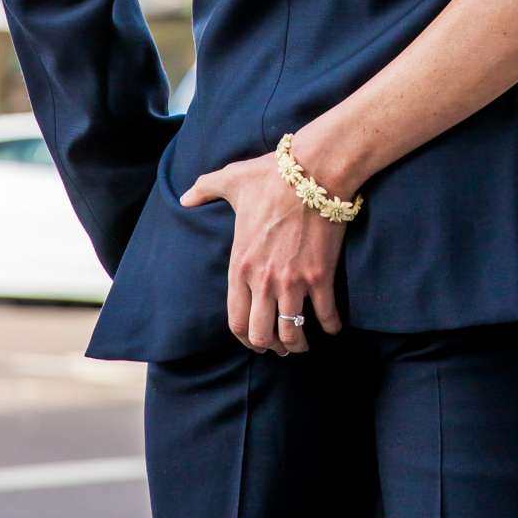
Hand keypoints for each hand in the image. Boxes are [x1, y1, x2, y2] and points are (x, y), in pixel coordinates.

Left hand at [179, 149, 346, 355]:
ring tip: (303, 343)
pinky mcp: (320, 276)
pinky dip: (331, 326)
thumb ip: (204, 189)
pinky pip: (326, 315)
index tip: (255, 340)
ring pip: (292, 332)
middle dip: (271, 347)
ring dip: (298, 344)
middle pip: (262, 335)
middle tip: (280, 346)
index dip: (245, 338)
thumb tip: (184, 197)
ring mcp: (293, 281)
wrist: (313, 170)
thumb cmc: (272, 176)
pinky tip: (333, 326)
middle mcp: (264, 281)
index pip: (235, 321)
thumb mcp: (231, 179)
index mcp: (240, 266)